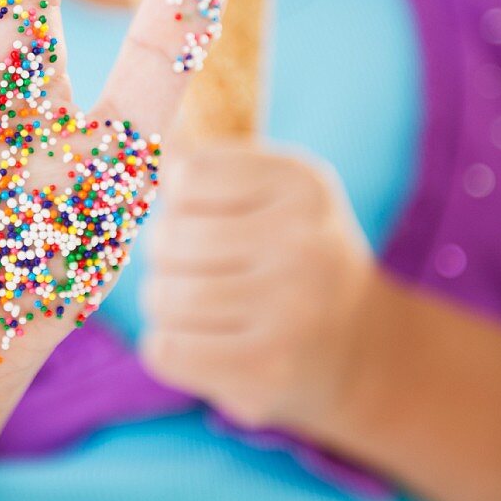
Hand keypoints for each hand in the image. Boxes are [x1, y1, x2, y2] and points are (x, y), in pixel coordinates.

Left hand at [138, 140, 374, 431]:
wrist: (360, 349)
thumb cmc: (290, 257)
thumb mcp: (269, 193)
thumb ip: (201, 163)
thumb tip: (139, 132)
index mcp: (302, 184)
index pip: (186, 176)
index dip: (179, 203)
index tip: (206, 219)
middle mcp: (303, 242)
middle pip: (169, 238)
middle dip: (165, 257)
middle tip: (198, 270)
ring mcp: (291, 309)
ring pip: (163, 296)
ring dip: (163, 304)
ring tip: (196, 308)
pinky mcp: (270, 369)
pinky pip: (166, 349)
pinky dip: (166, 347)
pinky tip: (200, 344)